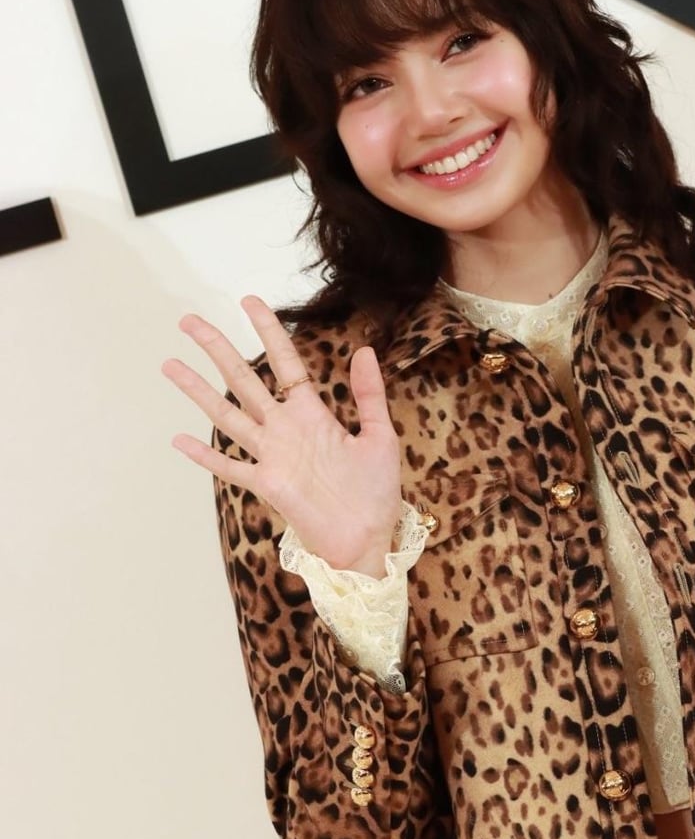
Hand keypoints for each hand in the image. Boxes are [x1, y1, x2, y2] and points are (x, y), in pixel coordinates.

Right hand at [162, 296, 401, 572]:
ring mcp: (272, 456)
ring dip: (198, 391)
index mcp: (312, 413)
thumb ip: (369, 394)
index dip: (268, 331)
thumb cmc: (376, 491)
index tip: (248, 301)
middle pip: (244, 379)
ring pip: (227, 415)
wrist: (369, 537)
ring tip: (170, 364)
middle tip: (190, 320)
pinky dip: (205, 455)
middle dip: (217, 348)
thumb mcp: (380, 435)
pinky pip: (230, 467)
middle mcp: (285, 429)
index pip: (284, 362)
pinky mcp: (267, 485)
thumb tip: (364, 349)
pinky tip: (179, 439)